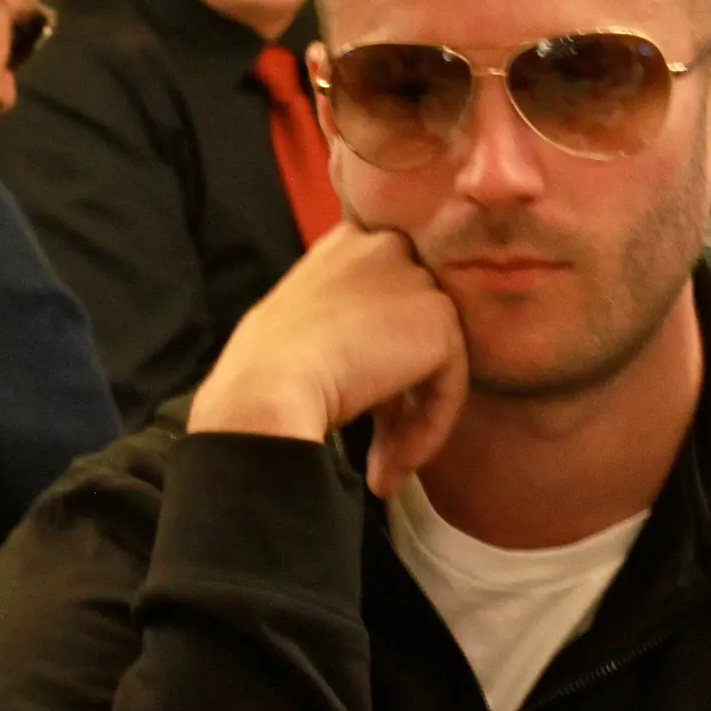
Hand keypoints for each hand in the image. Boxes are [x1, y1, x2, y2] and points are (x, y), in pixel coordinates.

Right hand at [188, 224, 469, 497]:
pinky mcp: (439, 319)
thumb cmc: (261, 371)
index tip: (373, 407)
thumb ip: (342, 323)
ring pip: (436, 359)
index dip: (385, 352)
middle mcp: (385, 246)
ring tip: (383, 468)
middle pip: (415, 326)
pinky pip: (449, 385)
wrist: (264, 392)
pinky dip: (428, 429)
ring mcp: (416, 279)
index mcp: (348, 242)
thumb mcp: (299, 324)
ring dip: (412, 420)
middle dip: (402, 390)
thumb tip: (369, 360)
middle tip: (379, 446)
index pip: (389, 292)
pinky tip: (392, 463)